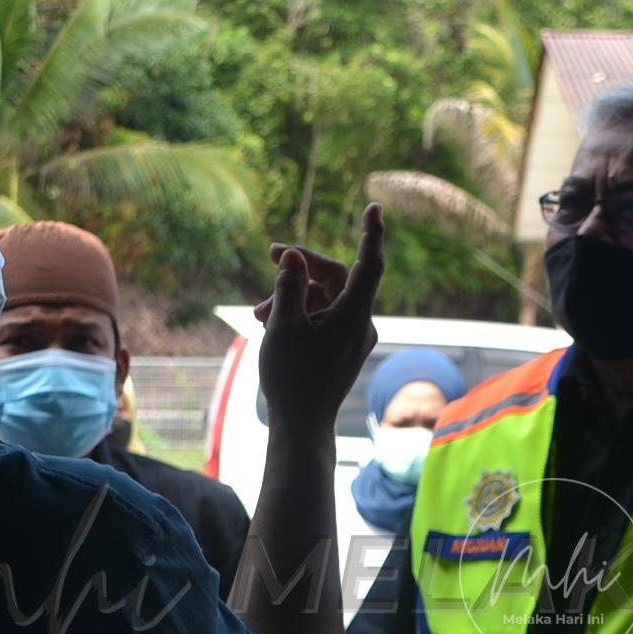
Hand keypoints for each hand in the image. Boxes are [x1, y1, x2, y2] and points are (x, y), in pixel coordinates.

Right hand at [254, 206, 383, 430]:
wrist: (301, 426)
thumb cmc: (293, 377)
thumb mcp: (283, 324)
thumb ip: (288, 284)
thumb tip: (292, 256)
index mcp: (355, 314)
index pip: (369, 263)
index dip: (372, 233)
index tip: (374, 207)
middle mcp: (360, 323)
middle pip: (335, 277)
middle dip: (300, 268)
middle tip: (269, 254)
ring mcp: (352, 337)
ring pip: (323, 299)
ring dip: (291, 296)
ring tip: (259, 313)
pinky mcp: (340, 349)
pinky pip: (322, 318)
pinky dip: (298, 315)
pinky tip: (270, 323)